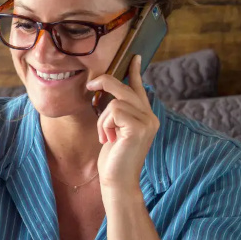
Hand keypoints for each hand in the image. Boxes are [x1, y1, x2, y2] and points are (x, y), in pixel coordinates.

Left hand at [85, 55, 157, 192]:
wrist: (118, 182)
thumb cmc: (113, 160)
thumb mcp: (114, 131)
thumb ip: (117, 115)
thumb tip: (107, 95)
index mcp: (146, 118)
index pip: (140, 89)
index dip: (135, 72)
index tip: (134, 57)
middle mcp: (150, 118)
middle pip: (126, 88)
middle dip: (105, 83)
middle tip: (89, 85)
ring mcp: (147, 122)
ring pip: (116, 101)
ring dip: (103, 119)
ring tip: (106, 137)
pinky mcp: (139, 127)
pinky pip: (113, 111)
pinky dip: (105, 124)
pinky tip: (108, 140)